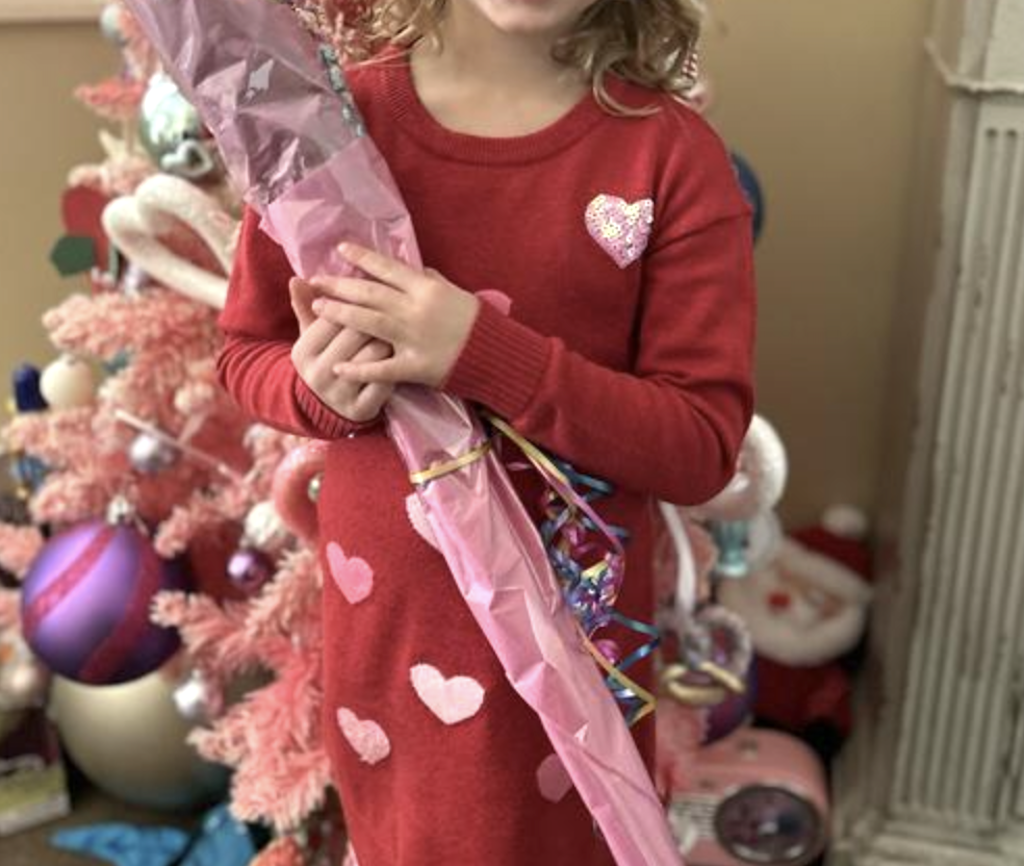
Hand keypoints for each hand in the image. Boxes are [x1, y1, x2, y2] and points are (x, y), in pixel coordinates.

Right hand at [289, 276, 393, 422]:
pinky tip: (402, 357)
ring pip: (373, 356)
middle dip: (375, 319)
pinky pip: (385, 382)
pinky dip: (396, 367)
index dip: (354, 304)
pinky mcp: (361, 409)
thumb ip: (306, 307)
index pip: (333, 317)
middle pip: (355, 334)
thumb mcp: (312, 336)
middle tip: (394, 309)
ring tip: (398, 330)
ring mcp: (339, 395)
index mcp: (303, 352)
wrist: (328, 407)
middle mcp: (317, 374)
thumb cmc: (326, 359)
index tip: (371, 296)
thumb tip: (297, 278)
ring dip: (389, 340)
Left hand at [309, 243, 479, 387]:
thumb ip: (434, 282)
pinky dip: (359, 369)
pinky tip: (338, 368)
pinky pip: (382, 368)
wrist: (498, 355)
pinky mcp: (415, 366)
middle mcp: (415, 309)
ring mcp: (413, 338)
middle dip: (340, 285)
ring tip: (317, 308)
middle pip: (370, 293)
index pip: (388, 268)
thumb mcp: (457, 294)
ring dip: (340, 314)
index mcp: (426, 288)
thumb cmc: (479, 323)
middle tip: (316, 280)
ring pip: (369, 322)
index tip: (340, 249)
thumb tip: (418, 270)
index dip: (362, 258)